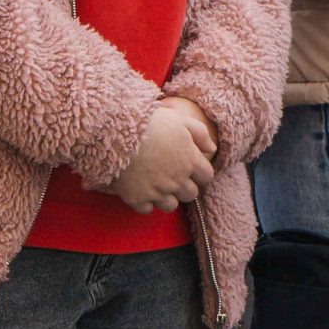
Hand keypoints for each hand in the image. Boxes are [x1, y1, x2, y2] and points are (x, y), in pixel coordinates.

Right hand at [106, 96, 215, 213]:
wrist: (117, 132)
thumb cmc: (150, 122)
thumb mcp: (180, 120)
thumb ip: (200, 133)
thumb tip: (212, 148)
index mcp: (190, 160)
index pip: (207, 177)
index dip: (200, 172)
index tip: (190, 167)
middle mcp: (177, 180)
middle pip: (191, 194)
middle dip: (185, 186)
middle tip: (173, 176)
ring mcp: (157, 192)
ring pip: (171, 206)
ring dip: (167, 197)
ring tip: (157, 184)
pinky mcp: (137, 199)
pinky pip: (147, 209)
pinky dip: (145, 202)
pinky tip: (141, 188)